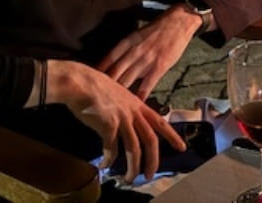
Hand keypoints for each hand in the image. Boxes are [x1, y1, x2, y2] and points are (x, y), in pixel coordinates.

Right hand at [48, 59, 186, 181]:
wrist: (80, 82)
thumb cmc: (93, 87)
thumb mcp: (117, 94)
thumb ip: (125, 107)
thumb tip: (126, 122)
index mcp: (137, 104)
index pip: (160, 122)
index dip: (172, 136)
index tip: (182, 147)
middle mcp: (133, 112)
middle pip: (150, 140)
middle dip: (153, 161)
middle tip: (150, 175)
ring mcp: (122, 118)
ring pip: (133, 149)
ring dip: (133, 167)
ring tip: (130, 179)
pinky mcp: (108, 125)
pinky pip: (112, 149)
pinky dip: (109, 160)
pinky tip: (104, 165)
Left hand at [96, 3, 202, 101]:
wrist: (179, 21)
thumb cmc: (158, 29)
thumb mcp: (137, 34)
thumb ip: (127, 49)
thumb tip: (116, 64)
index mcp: (126, 42)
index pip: (107, 60)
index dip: (97, 74)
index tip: (90, 84)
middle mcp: (133, 52)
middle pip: (113, 73)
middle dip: (104, 88)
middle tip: (96, 100)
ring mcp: (146, 60)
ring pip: (127, 81)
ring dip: (119, 95)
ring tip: (111, 108)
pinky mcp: (159, 67)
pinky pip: (146, 85)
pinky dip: (140, 97)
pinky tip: (135, 106)